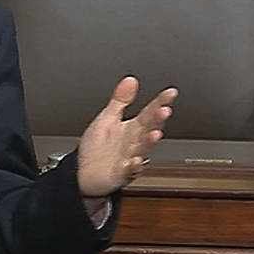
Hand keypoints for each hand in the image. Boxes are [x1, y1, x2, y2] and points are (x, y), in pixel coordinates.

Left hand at [77, 77, 177, 199]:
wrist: (83, 172)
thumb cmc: (96, 147)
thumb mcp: (107, 118)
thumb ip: (120, 100)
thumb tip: (130, 80)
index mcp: (132, 128)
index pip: (149, 112)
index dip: (160, 102)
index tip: (170, 93)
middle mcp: (134, 143)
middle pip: (148, 129)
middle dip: (157, 121)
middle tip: (164, 110)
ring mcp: (129, 158)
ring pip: (142, 149)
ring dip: (148, 142)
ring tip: (154, 134)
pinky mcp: (120, 173)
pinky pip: (127, 170)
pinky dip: (131, 166)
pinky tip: (134, 161)